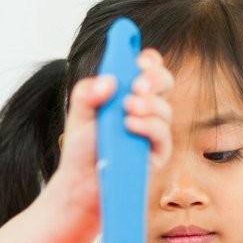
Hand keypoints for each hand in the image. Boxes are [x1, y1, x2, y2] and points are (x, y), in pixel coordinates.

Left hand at [51, 49, 173, 215]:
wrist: (80, 183)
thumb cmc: (81, 148)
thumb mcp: (78, 114)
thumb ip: (87, 93)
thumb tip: (108, 80)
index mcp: (126, 93)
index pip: (146, 68)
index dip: (148, 60)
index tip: (139, 59)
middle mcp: (144, 109)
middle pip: (164, 82)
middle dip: (154, 78)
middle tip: (137, 85)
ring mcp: (153, 131)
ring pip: (165, 109)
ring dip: (148, 105)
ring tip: (126, 111)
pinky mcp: (157, 154)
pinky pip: (163, 136)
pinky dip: (148, 127)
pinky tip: (130, 126)